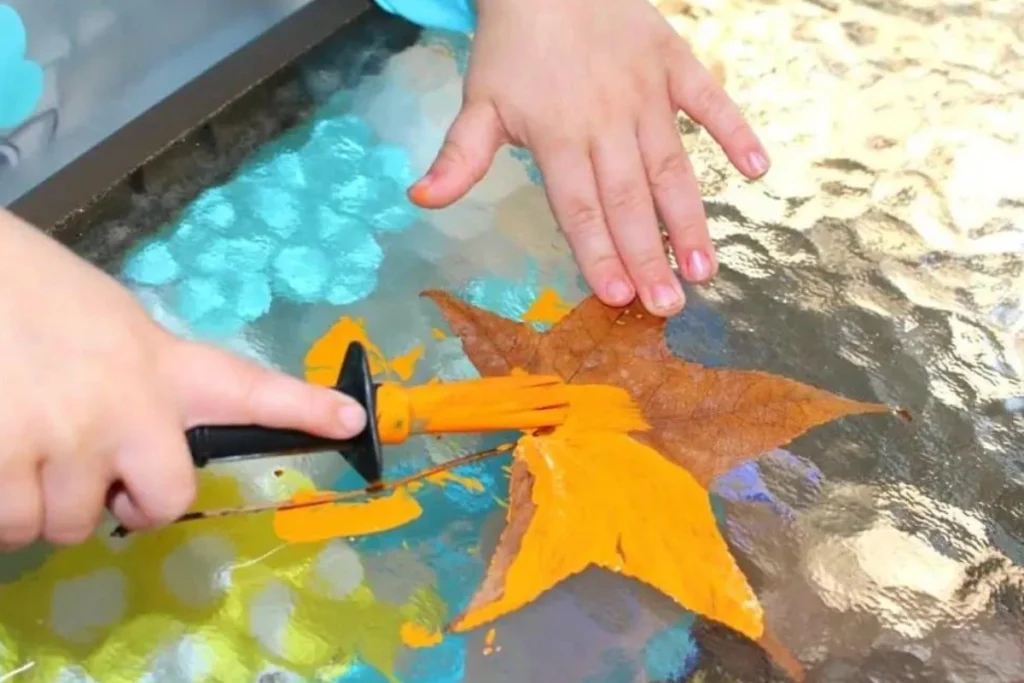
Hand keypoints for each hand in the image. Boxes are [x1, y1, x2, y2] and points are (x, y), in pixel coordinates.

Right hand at [0, 211, 366, 548]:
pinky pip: (8, 526)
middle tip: (95, 475)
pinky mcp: (3, 461)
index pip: (251, 388)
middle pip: (164, 503)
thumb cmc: (25, 295)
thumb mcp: (107, 327)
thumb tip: (141, 443)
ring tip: (19, 440)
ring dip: (43, 502)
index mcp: (159, 363)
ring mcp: (67, 438)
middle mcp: (128, 407)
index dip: (305, 408)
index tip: (350, 421)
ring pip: (68, 525)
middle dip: (130, 504)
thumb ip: (140, 382)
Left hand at [409, 0, 768, 316]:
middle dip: (648, 256)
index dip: (597, 252)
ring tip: (705, 267)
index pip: (578, 207)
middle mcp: (606, 121)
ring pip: (671, 165)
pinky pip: (710, 100)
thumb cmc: (513, 46)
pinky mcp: (675, 64)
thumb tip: (420, 201)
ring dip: (690, 218)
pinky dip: (734, 130)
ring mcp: (646, 94)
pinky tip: (758, 169)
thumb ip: (460, 157)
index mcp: (558, 135)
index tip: (615, 297)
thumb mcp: (479, 101)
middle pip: (628, 199)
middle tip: (668, 305)